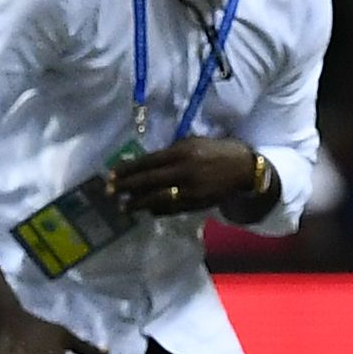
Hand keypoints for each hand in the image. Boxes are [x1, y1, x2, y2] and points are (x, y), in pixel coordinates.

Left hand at [105, 136, 262, 215]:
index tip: (111, 174)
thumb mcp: (194, 143)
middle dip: (127, 188)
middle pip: (149, 181)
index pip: (148, 162)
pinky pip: (172, 208)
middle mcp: (184, 171)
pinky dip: (157, 210)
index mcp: (182, 152)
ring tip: (124, 207)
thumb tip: (147, 162)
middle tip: (109, 193)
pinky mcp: (196, 203)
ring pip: (158, 198)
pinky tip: (147, 210)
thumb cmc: (216, 150)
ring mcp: (190, 190)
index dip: (128, 169)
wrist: (244, 169)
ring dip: (139, 204)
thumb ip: (172, 151)